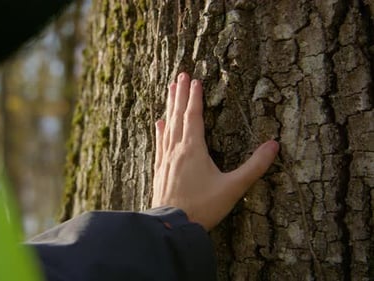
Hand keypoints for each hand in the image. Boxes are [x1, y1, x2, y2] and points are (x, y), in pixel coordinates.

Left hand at [152, 72, 278, 230]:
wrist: (172, 226)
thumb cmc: (203, 207)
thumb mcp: (233, 188)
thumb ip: (254, 167)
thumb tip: (274, 145)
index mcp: (193, 150)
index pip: (193, 116)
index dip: (194, 97)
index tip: (194, 79)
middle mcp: (176, 150)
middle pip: (177, 116)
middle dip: (179, 94)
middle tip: (179, 75)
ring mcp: (165, 159)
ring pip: (167, 126)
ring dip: (169, 107)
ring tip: (169, 90)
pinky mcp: (159, 170)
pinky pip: (160, 143)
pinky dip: (160, 130)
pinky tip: (158, 124)